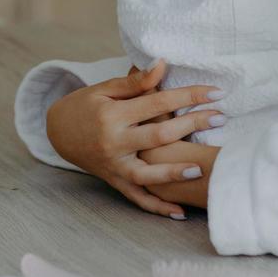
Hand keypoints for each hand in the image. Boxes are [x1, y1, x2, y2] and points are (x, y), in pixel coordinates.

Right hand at [45, 60, 224, 218]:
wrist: (58, 132)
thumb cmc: (85, 106)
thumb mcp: (105, 89)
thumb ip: (135, 82)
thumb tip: (162, 64)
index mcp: (113, 116)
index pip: (158, 103)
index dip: (188, 96)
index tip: (215, 93)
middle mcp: (114, 142)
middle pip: (159, 135)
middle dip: (192, 125)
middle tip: (220, 117)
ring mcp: (114, 165)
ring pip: (148, 174)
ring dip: (174, 172)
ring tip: (199, 168)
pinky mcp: (115, 181)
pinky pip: (138, 198)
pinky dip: (158, 208)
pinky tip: (180, 212)